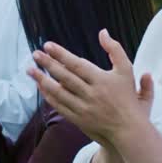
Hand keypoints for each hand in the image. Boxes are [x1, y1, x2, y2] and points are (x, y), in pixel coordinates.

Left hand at [27, 29, 153, 148]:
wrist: (130, 130)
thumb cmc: (128, 98)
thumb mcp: (126, 70)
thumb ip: (115, 49)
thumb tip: (102, 32)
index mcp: (102, 80)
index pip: (77, 64)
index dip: (61, 54)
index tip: (48, 45)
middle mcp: (91, 94)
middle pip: (65, 77)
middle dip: (48, 64)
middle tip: (35, 54)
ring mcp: (84, 108)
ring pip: (59, 92)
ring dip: (43, 80)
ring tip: (30, 70)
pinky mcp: (79, 120)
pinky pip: (60, 106)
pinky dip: (49, 96)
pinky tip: (41, 87)